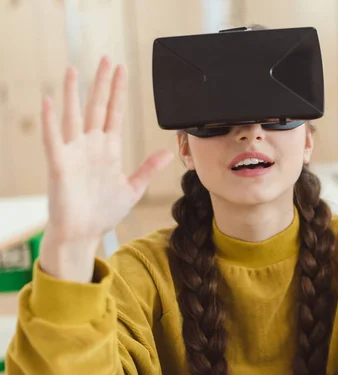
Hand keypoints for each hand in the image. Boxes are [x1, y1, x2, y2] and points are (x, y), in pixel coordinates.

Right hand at [40, 56, 173, 281]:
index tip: (122, 70)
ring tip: (74, 69)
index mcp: (109, 150)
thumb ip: (148, 168)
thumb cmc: (104, 211)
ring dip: (74, 93)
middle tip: (106, 58)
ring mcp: (75, 153)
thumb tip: (168, 152)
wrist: (84, 233)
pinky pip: (54, 139)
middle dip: (102, 83)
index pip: (115, 113)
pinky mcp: (60, 165)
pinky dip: (50, 120)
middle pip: (97, 107)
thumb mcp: (133, 188)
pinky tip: (50, 100)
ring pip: (74, 116)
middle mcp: (91, 146)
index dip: (119, 92)